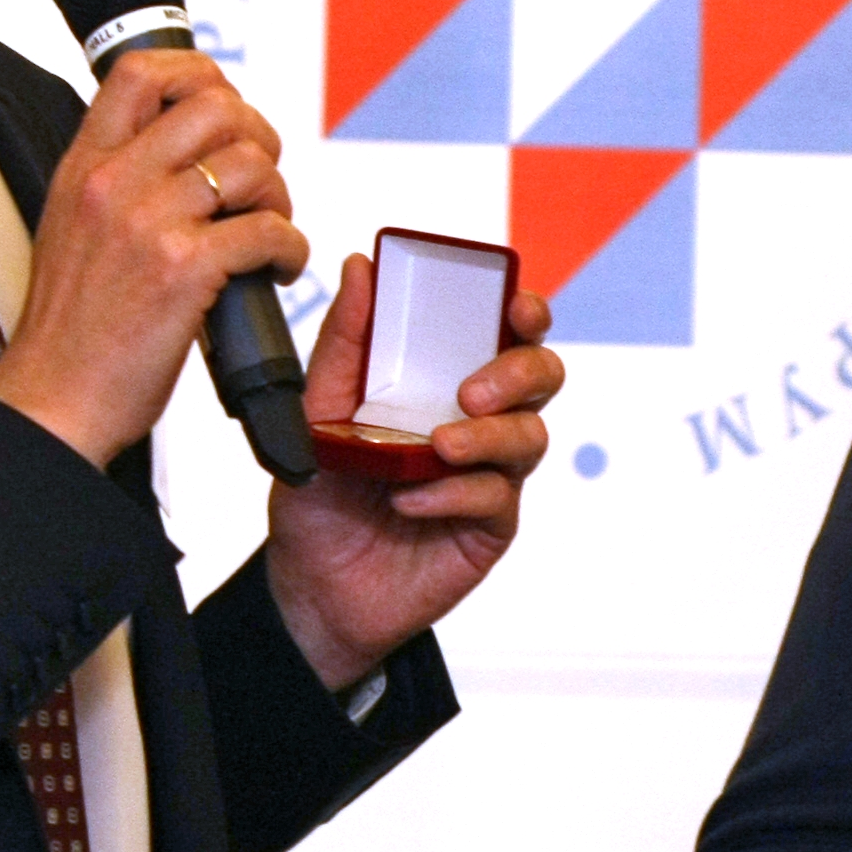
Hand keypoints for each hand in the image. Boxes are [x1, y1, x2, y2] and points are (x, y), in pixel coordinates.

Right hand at [0, 50, 301, 467]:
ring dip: (279, 197)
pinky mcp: (183, 271)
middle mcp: (114, 182)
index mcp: (85, 166)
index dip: (199, 73)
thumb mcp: (72, 228)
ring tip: (270, 231)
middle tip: (260, 181)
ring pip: (250, 165)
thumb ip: (117, 182)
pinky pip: (268, 229)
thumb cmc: (70, 329)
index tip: (225, 107)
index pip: (140, 71)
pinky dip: (290, 248)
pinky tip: (277, 269)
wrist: (53, 399)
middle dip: (258, 137)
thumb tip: (179, 152)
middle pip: (215, 107)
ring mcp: (148, 223)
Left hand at [262, 254, 562, 691]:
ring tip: (439, 447)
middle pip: (541, 374)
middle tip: (472, 391)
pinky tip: (409, 501)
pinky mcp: (489, 525)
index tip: (514, 306)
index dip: (524, 310)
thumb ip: (345, 342)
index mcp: (442, 378)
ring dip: (488, 435)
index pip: (503, 329)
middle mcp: (476, 419)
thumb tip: (359, 267)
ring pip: (529, 436)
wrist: (310, 584)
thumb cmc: (320, 493)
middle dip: (519, 372)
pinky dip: (454, 492)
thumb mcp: (315, 411)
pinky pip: (497, 496)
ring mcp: (489, 473)